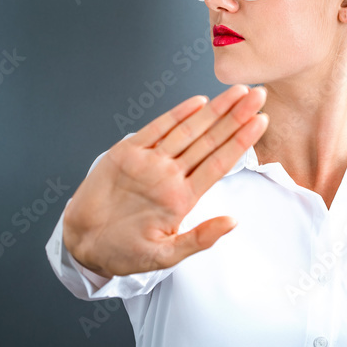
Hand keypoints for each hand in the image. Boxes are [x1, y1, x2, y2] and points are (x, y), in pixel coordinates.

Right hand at [62, 84, 267, 277]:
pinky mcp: (126, 154)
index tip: (261, 122)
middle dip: (236, 117)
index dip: (241, 141)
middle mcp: (171, 175)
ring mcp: (150, 162)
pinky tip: (197, 102)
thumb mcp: (165, 254)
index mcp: (184, 196)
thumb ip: (199, 239)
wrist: (84, 245)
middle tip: (259, 95)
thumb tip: (232, 222)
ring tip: (237, 92)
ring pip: (188, 131)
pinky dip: (175, 115)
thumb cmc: (125, 252)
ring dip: (213, 110)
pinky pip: (155, 130)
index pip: (220, 163)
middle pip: (210, 140)